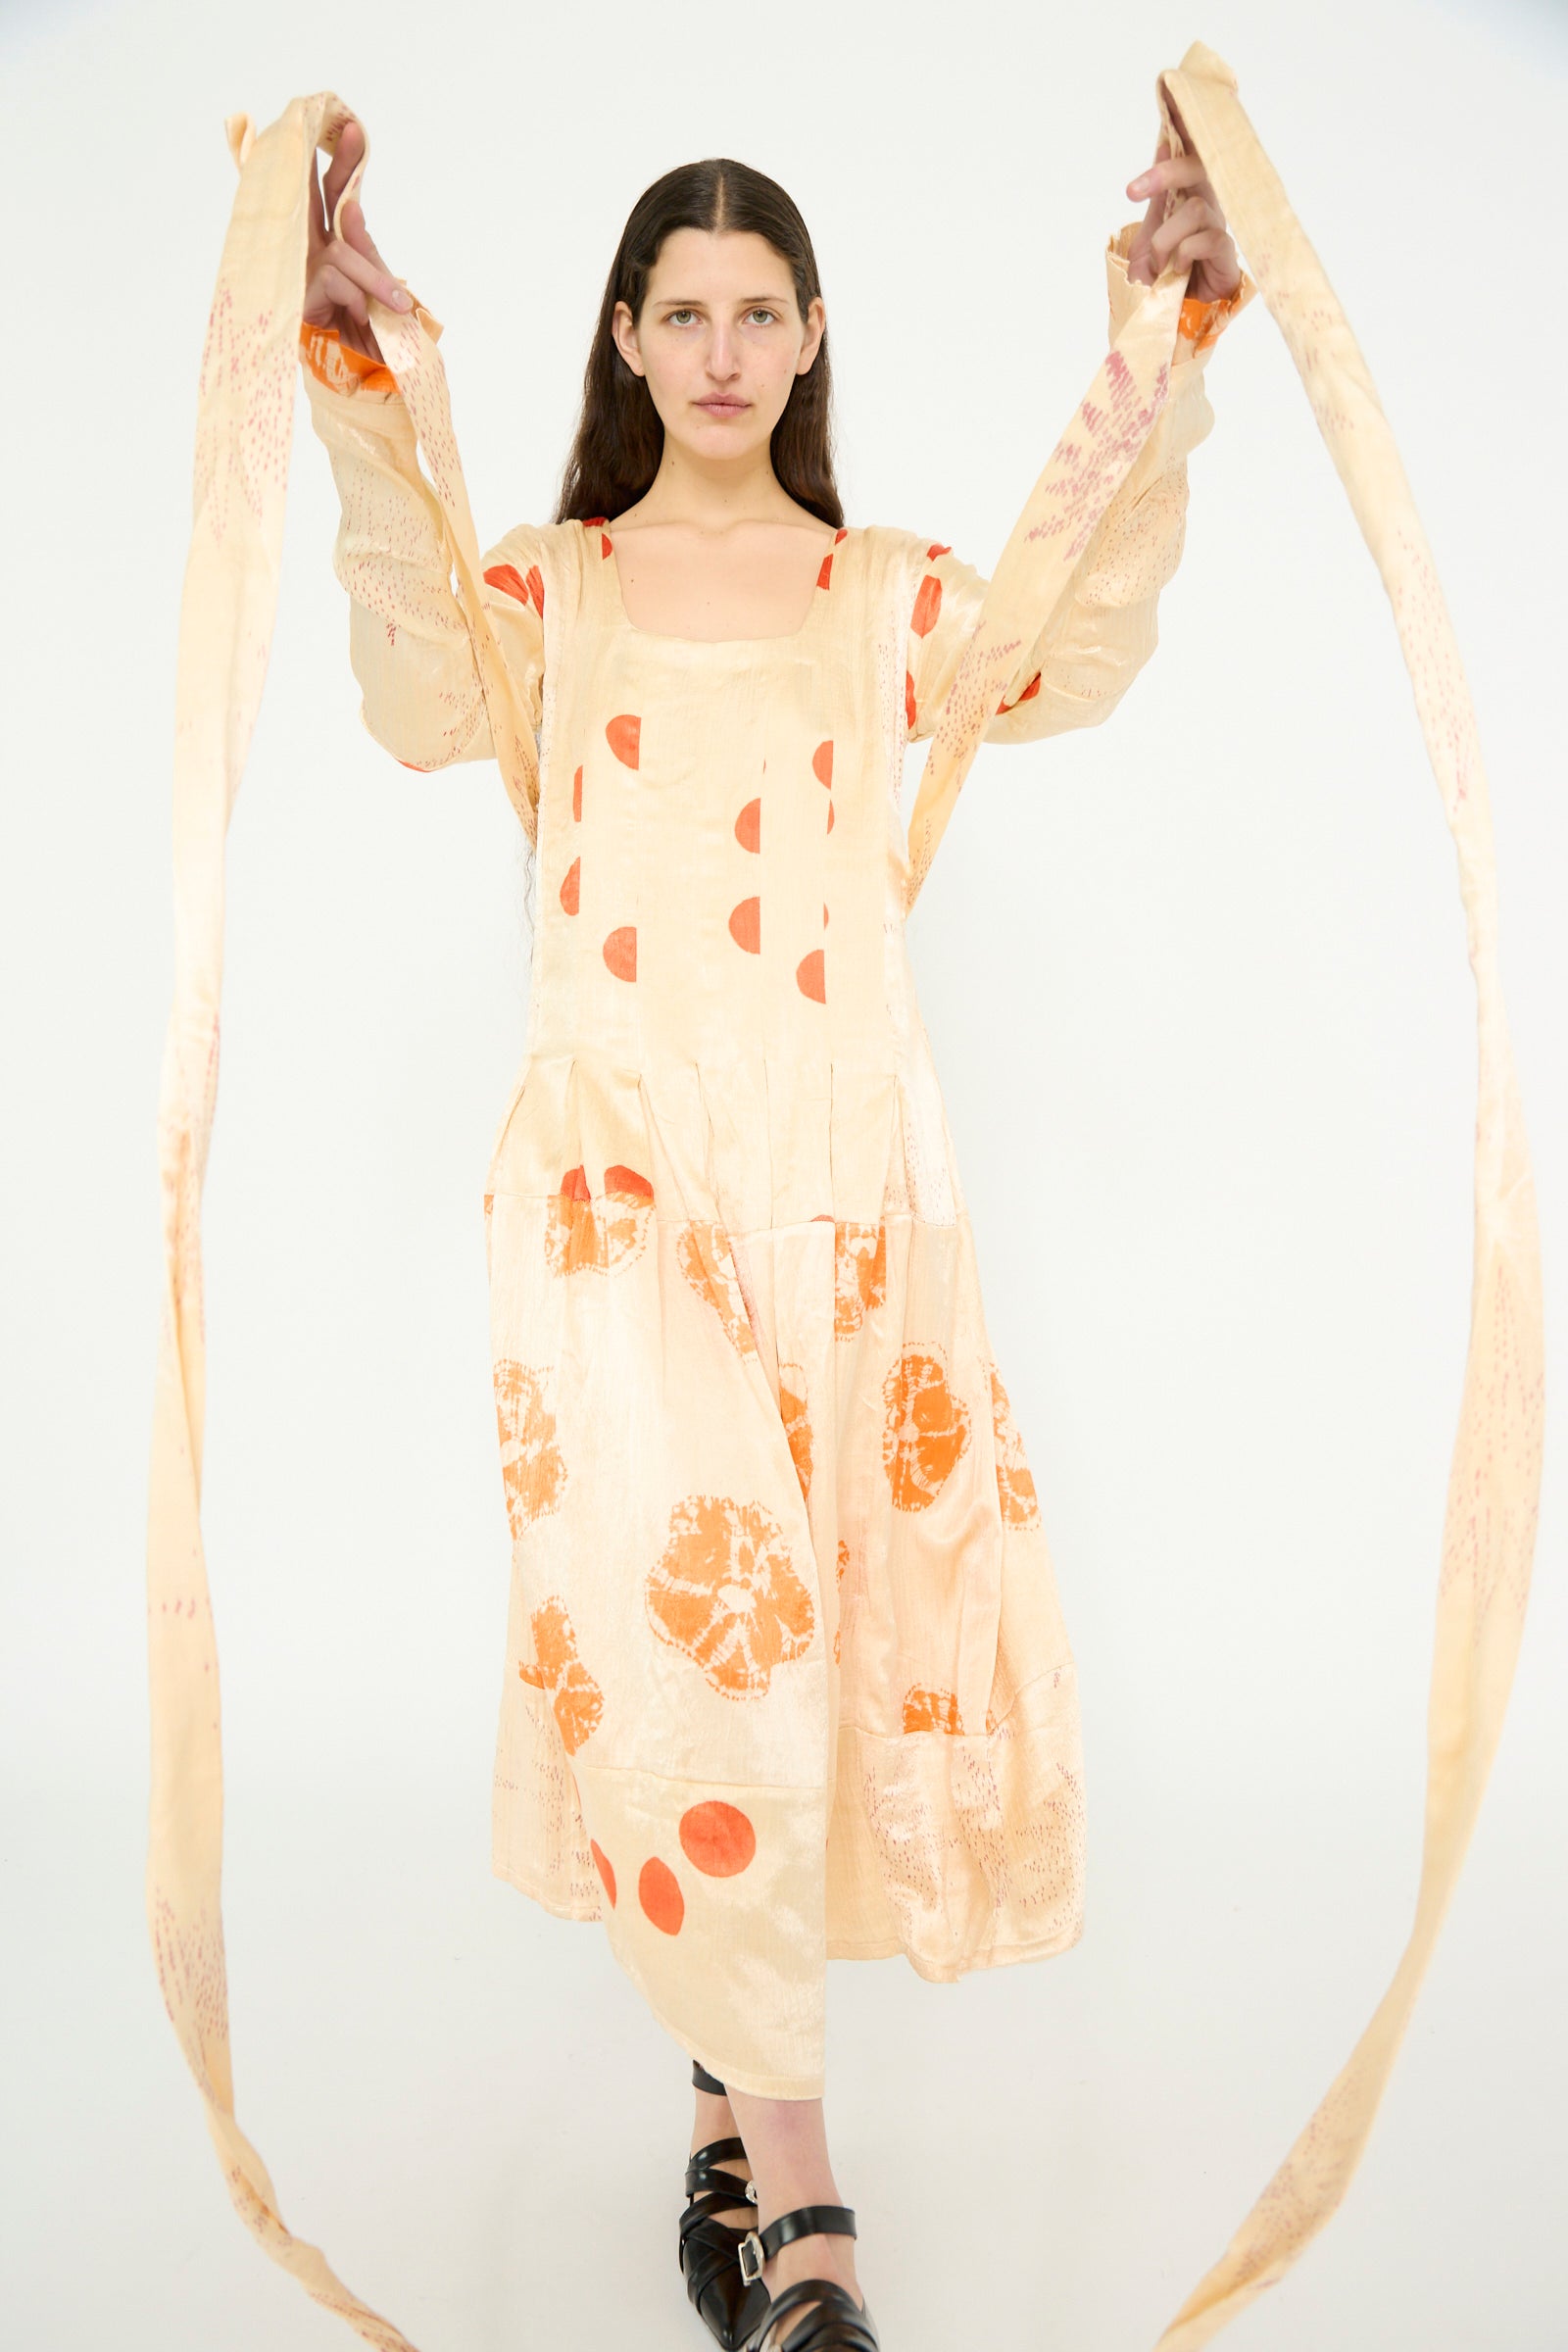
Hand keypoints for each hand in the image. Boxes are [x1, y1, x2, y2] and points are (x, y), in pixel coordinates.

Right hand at [302, 114, 412, 363]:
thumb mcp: (382, 294)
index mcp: (338, 246)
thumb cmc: (374, 341)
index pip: (339, 197)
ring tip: (394, 307)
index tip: (354, 129)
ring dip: (374, 279)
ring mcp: (306, 270)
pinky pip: (336, 278)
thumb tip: (352, 208)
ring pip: (342, 253)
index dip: (345, 163)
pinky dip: (357, 297)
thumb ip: (368, 255)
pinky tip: (361, 318)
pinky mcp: (301, 293)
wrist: (369, 388)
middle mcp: (316, 250)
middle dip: (337, 167)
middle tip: (351, 130)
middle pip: (322, 200)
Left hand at [1122, 85, 1240, 301]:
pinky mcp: (1228, 256)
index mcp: (1186, 195)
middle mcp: (1207, 205)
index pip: (1188, 150)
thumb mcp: (1148, 232)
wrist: (1168, 320)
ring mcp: (1218, 229)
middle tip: (1134, 191)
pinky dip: (1185, 252)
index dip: (1184, 118)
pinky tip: (1177, 268)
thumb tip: (1162, 142)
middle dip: (1166, 172)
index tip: (1168, 92)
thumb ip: (1158, 194)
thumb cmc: (1161, 278)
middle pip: (1198, 166)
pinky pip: (1209, 238)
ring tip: (1157, 262)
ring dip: (1167, 237)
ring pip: (1197, 209)